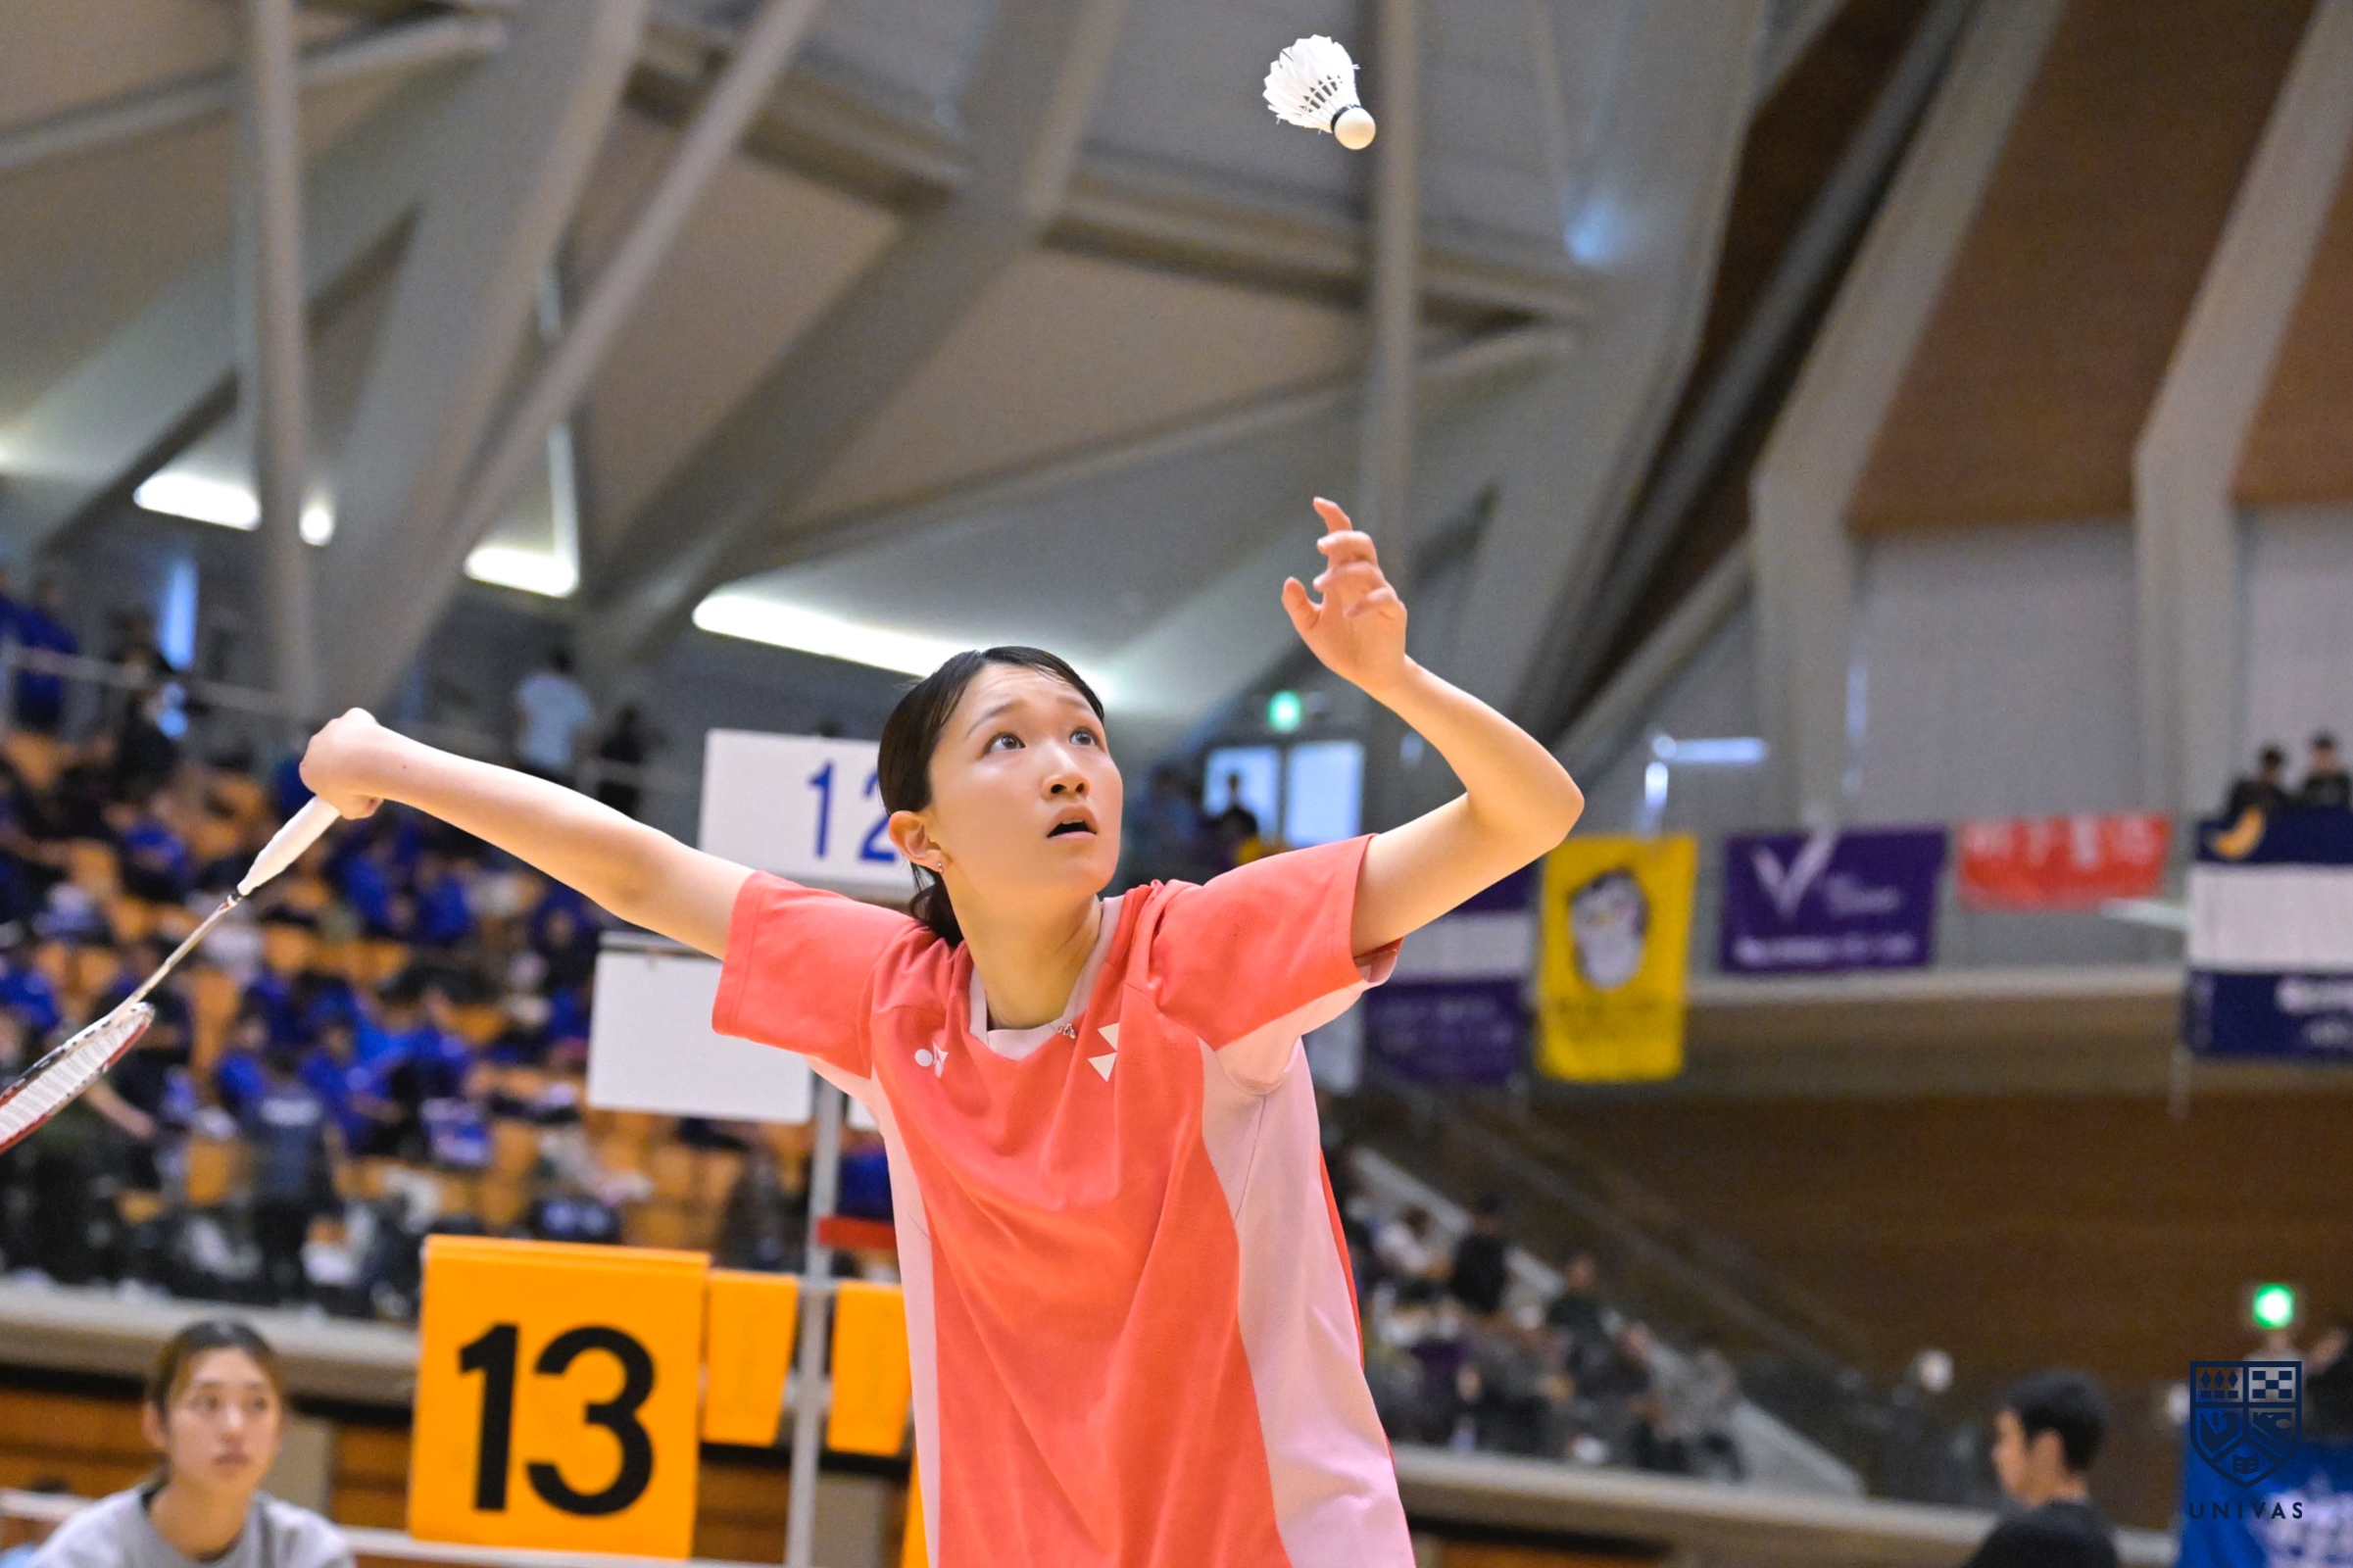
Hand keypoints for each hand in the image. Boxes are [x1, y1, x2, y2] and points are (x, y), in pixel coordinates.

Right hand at [299, 708, 392, 819]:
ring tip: (379, 762)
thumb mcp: (354, 810)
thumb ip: (358, 807)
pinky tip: (381, 743)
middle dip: (347, 763)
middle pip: (332, 754)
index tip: (353, 789)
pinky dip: (373, 732)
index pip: (320, 777)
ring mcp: (333, 728)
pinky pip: (364, 724)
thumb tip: (370, 801)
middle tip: (368, 776)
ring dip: (360, 747)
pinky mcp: (352, 716)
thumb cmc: (356, 790)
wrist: (367, 763)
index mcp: (308, 771)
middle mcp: (315, 746)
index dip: (338, 783)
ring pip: (348, 738)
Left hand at [1281, 498, 1409, 694]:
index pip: (1342, 540)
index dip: (1334, 518)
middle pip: (1362, 544)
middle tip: (1321, 547)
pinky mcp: (1393, 612)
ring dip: (1343, 574)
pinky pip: (1383, 598)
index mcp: (1343, 577)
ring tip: (1320, 586)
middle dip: (1343, 539)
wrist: (1368, 675)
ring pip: (1369, 569)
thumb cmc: (1341, 647)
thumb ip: (1298, 606)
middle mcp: (1363, 580)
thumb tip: (1289, 581)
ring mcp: (1380, 594)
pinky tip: (1349, 614)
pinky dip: (1365, 603)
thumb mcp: (1310, 628)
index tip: (1318, 502)